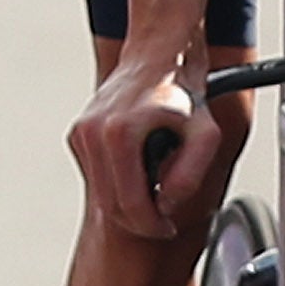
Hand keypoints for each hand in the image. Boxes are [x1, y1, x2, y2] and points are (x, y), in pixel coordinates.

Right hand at [69, 44, 224, 241]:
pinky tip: (141, 174)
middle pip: (110, 205)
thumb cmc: (185, 93)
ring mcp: (81, 134)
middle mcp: (92, 133)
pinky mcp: (78, 134)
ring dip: (127, 205)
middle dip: (139, 220)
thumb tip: (165, 205)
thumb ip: (189, 175)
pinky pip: (96, 177)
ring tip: (157, 196)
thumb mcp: (206, 134)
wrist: (160, 58)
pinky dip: (116, 185)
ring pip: (100, 194)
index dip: (151, 224)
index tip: (167, 227)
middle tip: (164, 220)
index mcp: (119, 134)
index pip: (129, 204)